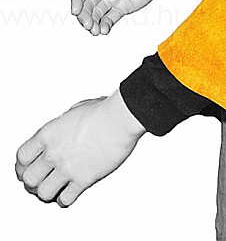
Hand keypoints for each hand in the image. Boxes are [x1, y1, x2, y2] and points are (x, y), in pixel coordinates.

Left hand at [15, 90, 145, 206]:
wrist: (119, 120)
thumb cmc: (103, 111)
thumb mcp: (75, 110)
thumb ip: (64, 122)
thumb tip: (67, 126)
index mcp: (49, 133)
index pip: (22, 156)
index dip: (22, 164)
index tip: (25, 167)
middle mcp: (54, 153)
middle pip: (29, 178)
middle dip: (32, 181)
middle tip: (37, 181)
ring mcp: (67, 168)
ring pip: (43, 193)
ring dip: (47, 192)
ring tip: (53, 189)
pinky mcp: (83, 180)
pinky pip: (65, 199)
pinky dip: (65, 199)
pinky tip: (69, 193)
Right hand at [71, 0, 202, 34]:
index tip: (76, 10)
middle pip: (87, 2)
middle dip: (84, 15)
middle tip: (88, 25)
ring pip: (96, 12)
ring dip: (93, 22)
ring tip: (96, 31)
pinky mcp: (122, 7)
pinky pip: (110, 17)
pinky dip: (105, 24)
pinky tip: (104, 30)